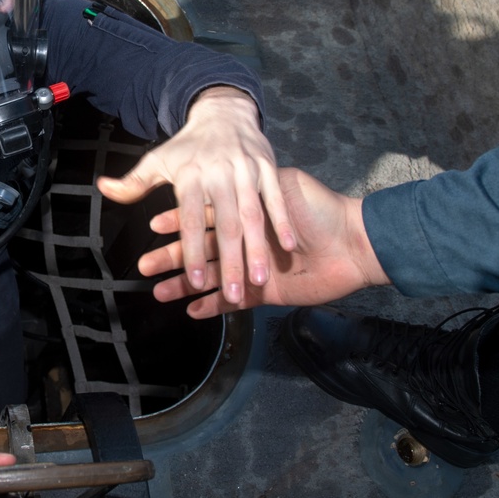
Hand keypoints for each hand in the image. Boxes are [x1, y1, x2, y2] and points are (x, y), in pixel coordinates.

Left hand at [96, 86, 295, 304]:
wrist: (223, 111)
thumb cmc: (188, 145)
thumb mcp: (157, 160)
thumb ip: (133, 183)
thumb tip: (102, 188)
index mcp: (190, 177)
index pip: (190, 219)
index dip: (192, 251)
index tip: (195, 280)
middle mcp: (219, 174)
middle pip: (225, 224)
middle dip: (231, 261)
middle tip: (234, 295)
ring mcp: (246, 170)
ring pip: (253, 214)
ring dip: (258, 248)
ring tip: (259, 279)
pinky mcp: (268, 166)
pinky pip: (275, 197)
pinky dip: (282, 220)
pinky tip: (288, 246)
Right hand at [138, 167, 389, 317]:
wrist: (354, 243)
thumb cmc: (320, 210)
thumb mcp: (284, 187)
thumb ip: (251, 190)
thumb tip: (222, 186)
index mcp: (245, 213)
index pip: (204, 218)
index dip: (179, 222)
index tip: (155, 227)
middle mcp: (244, 241)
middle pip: (200, 250)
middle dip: (173, 258)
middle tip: (144, 266)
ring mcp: (252, 268)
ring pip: (211, 278)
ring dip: (185, 286)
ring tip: (158, 292)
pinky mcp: (265, 293)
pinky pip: (233, 304)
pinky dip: (212, 308)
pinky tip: (190, 311)